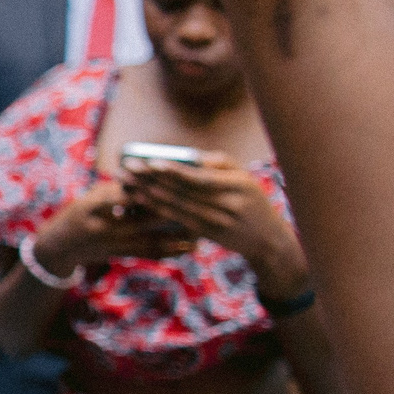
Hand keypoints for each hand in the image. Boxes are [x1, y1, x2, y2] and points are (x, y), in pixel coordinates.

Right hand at [34, 179, 196, 271]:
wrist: (60, 247)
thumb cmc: (80, 213)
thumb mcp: (93, 195)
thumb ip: (120, 186)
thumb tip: (155, 172)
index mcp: (91, 206)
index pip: (123, 195)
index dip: (149, 189)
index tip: (174, 182)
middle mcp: (102, 227)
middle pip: (143, 219)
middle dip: (173, 211)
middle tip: (199, 204)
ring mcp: (111, 244)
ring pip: (152, 239)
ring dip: (179, 235)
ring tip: (203, 228)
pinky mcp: (120, 255)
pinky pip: (150, 254)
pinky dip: (172, 251)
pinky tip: (191, 247)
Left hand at [121, 155, 305, 290]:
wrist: (268, 238)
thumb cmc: (251, 198)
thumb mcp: (243, 176)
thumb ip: (217, 163)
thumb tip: (186, 155)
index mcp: (239, 185)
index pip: (200, 178)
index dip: (174, 171)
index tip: (150, 161)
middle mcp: (228, 204)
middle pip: (183, 192)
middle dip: (151, 180)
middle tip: (125, 169)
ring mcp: (218, 222)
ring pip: (176, 207)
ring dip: (148, 195)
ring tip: (125, 183)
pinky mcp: (209, 234)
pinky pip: (178, 221)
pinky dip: (158, 210)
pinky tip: (140, 201)